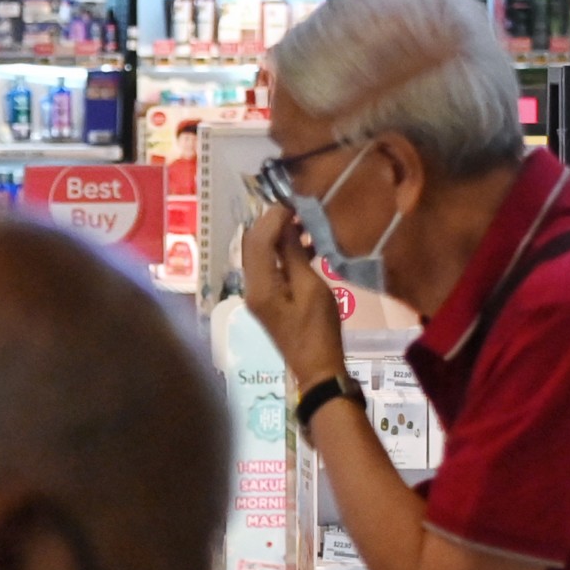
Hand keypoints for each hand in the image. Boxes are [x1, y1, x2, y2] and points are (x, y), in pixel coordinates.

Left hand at [237, 202, 348, 387]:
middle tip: (299, 207)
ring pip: (264, 256)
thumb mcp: (311, 289)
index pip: (256, 241)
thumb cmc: (318, 330)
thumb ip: (294, 256)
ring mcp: (259, 295)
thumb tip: (286, 225)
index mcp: (259, 286)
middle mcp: (252, 288)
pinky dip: (288, 254)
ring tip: (308, 222)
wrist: (318, 368)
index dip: (273, 218)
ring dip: (282, 238)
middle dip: (274, 224)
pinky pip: (273, 268)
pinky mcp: (270, 300)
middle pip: (255, 246)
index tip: (294, 201)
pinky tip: (309, 245)